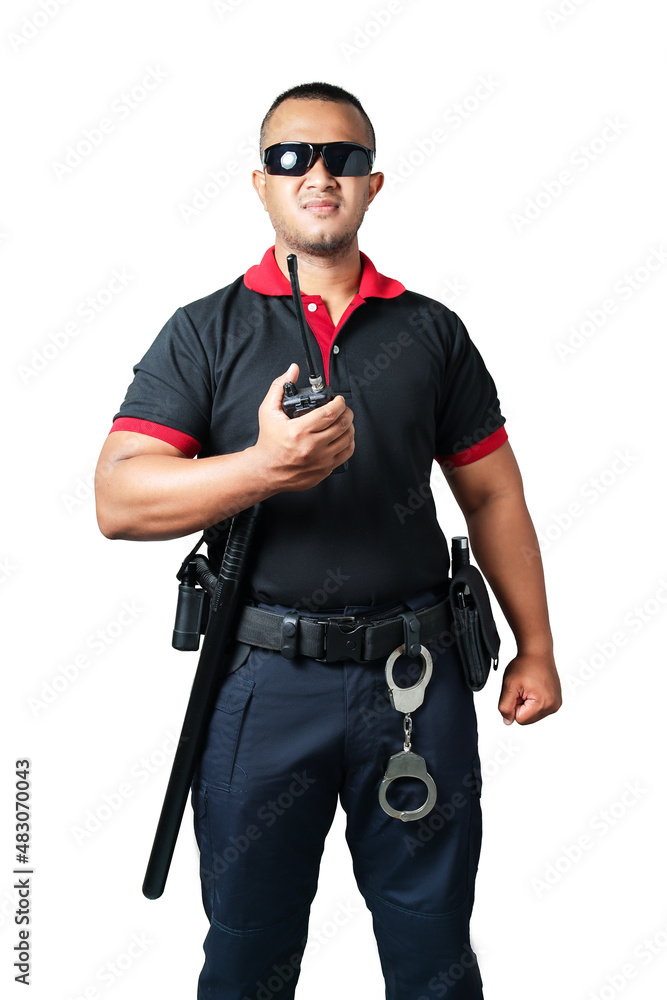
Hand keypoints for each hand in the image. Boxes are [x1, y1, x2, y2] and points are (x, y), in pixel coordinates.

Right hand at [250, 363, 354, 491]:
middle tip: (343, 408)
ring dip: (349, 426)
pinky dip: (349, 442)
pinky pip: (346, 453)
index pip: (330, 413)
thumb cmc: (268, 442)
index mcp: (299, 431)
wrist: (266, 470)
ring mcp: (320, 460)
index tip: (338, 399)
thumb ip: (279, 387)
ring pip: (347, 439)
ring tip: (343, 420)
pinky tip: (343, 436)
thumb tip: (292, 370)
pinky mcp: (325, 470)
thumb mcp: (267, 411)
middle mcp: (311, 447)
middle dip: (347, 412)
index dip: (339, 402)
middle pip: (342, 424)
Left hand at [498, 651, 561, 724]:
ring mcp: (556, 704)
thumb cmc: (525, 665)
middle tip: (522, 688)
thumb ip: (505, 706)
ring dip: (527, 703)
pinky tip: (534, 687)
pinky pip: (539, 708)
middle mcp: (553, 706)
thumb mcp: (508, 686)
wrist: (537, 652)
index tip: (517, 691)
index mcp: (543, 704)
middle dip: (521, 705)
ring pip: (533, 714)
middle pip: (527, 719)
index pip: (519, 719)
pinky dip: (533, 700)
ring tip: (528, 686)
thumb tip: (507, 721)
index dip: (514, 705)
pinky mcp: (556, 700)